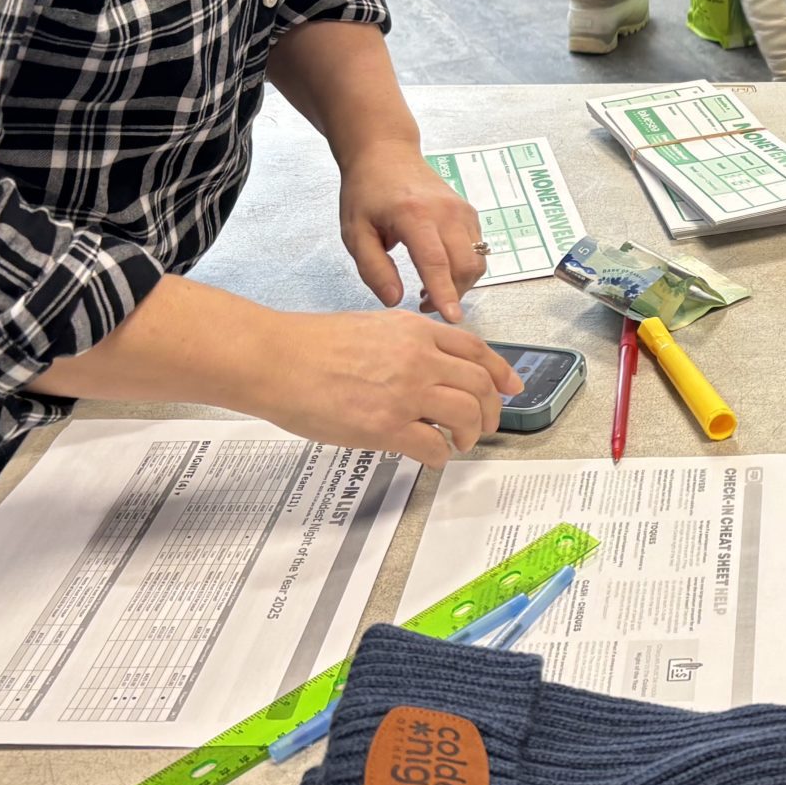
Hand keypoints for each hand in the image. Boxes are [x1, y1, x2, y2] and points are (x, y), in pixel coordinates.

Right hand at [242, 309, 521, 469]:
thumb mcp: (372, 327)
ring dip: (470, 435)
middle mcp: (418, 358)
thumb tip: (431, 367)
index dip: (499, 372)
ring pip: (466, 416)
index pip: (475, 349)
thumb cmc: (310, 346)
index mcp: (415, 331)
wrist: (274, 359)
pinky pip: (434, 446)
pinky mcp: (386, 426)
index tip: (511, 387)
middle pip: (480, 386)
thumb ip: (407, 344)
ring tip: (458, 444)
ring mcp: (404, 392)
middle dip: (491, 411)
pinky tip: (430, 457)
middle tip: (485, 426)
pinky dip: (440, 456)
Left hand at [339, 139, 486, 321]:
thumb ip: (373, 269)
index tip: (452, 319)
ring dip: (460, 284)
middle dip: (453, 294)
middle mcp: (446, 212)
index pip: (435, 262)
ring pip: (476, 260)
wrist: (387, 153)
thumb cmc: (366, 192)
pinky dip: (464, 268)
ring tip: (430, 289)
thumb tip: (395, 299)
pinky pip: (477, 249)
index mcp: (414, 215)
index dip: (444, 293)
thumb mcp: (355, 233)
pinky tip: (440, 270)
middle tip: (424, 304)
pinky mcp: (470, 212)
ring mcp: (462, 211)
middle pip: (464, 265)